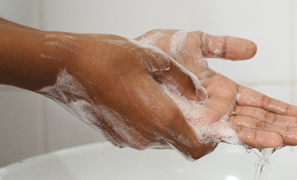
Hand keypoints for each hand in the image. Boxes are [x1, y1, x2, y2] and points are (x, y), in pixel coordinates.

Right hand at [36, 33, 214, 158]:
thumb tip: (198, 92)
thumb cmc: (104, 59)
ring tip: (163, 94)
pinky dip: (150, 121)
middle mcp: (145, 136)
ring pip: (161, 137)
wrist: (62, 65)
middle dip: (190, 127)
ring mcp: (128, 138)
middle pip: (180, 142)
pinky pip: (143, 133)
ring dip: (169, 122)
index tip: (214, 128)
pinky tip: (143, 97)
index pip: (197, 148)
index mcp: (161, 119)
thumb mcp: (155, 59)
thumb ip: (183, 79)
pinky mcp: (116, 136)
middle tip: (190, 103)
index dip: (211, 142)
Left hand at [136, 30, 296, 147]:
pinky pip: (230, 135)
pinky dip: (254, 137)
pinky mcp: (198, 127)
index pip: (259, 104)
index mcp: (221, 92)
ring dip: (281, 133)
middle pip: (261, 121)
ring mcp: (210, 120)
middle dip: (291, 125)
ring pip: (251, 131)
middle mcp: (219, 110)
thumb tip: (252, 50)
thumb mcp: (194, 43)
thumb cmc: (152, 54)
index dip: (284, 109)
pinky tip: (275, 140)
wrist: (123, 63)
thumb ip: (223, 46)